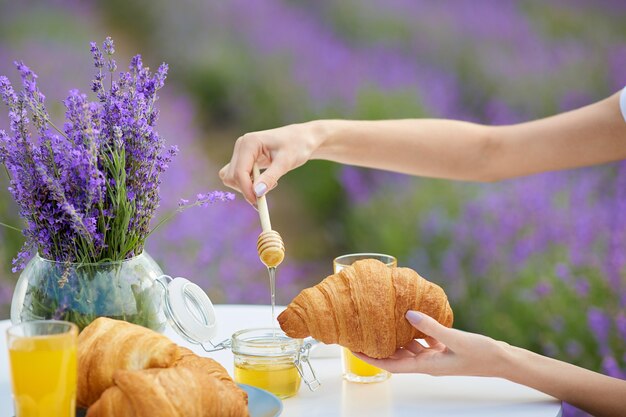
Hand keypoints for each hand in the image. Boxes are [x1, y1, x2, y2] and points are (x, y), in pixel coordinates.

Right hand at [219, 122, 321, 204]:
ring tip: (267, 185)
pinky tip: (263, 182)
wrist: (302, 139)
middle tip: (263, 199)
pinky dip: (247, 185)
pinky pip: (238, 177)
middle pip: (232, 176)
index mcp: (249, 142)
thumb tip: (257, 193)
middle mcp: (241, 146)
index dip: (246, 189)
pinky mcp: (244, 159)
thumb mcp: (286, 162)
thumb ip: (270, 177)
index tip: (258, 203)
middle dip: (246, 189)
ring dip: (246, 188)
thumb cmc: (297, 146)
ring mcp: (241, 152)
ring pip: (231, 178)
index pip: (239, 172)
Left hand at [354, 311, 510, 377]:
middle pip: (395, 357)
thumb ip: (431, 327)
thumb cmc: (482, 355)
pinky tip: (406, 317)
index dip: (371, 360)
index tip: (354, 350)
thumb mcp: (456, 340)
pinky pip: (421, 340)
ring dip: (392, 338)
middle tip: (360, 334)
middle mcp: (427, 362)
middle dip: (376, 348)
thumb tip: (408, 314)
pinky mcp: (442, 347)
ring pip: (406, 347)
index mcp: (427, 366)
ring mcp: (434, 355)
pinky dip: (411, 330)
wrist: (503, 360)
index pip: (391, 366)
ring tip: (376, 324)